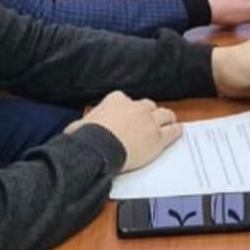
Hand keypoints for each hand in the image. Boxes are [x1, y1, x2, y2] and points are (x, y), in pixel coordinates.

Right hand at [66, 92, 180, 172]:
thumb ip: (82, 124)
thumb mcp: (78, 126)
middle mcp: (136, 107)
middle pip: (148, 105)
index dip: (128, 109)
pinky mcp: (158, 137)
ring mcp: (149, 121)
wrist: (100, 149)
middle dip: (148, 113)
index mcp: (116, 99)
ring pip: (165, 114)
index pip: (125, 100)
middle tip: (148, 121)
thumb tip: (72, 131)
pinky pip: (172, 131)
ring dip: (167, 118)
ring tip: (169, 122)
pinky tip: (178, 131)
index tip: (127, 116)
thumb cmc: (87, 138)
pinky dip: (176, 130)